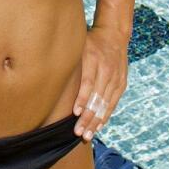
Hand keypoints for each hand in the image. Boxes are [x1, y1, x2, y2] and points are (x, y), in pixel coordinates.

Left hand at [72, 25, 129, 142]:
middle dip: (88, 117)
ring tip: (88, 134)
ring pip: (106, 103)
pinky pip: (113, 102)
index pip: (88, 81)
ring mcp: (116, 77)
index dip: (82, 98)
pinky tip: (99, 126)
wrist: (114, 34)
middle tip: (79, 133)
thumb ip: (68, 60)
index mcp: (93, 59)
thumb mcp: (77, 45)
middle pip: (97, 97)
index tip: (76, 113)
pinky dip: (106, 115)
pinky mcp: (122, 83)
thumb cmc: (89, 41)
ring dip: (96, 121)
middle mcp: (106, 69)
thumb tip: (47, 75)